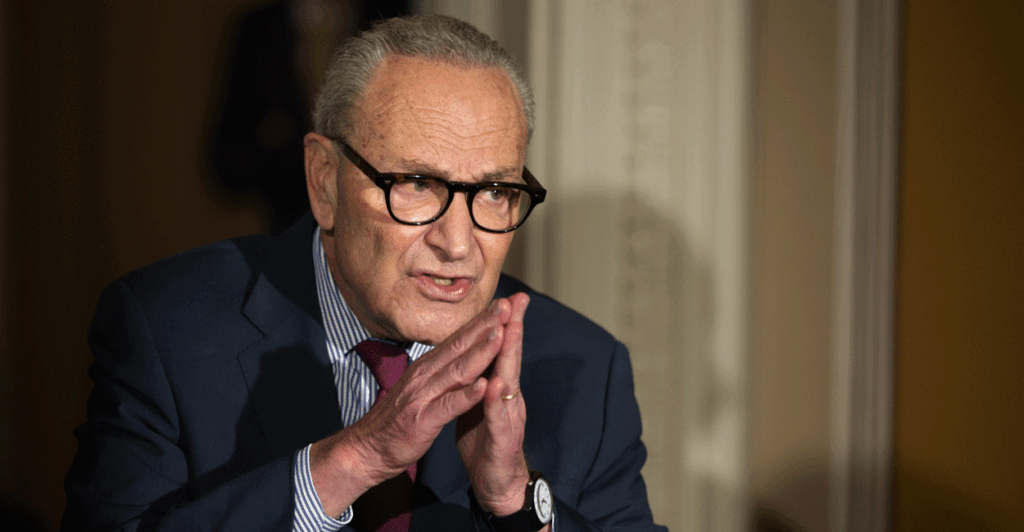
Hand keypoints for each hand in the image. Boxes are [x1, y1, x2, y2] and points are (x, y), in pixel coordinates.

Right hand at [310, 298, 509, 516]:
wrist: (367, 449)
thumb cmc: (397, 419)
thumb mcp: (419, 387)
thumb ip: (438, 369)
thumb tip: (458, 350)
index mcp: (427, 367)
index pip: (458, 338)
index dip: (481, 321)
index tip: (503, 304)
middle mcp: (425, 375)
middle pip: (460, 346)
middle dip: (486, 326)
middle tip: (507, 306)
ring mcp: (423, 396)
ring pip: (458, 371)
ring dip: (480, 352)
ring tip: (501, 335)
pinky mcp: (422, 420)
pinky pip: (448, 406)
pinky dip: (467, 396)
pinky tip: (484, 386)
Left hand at [457, 292, 531, 515]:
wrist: (496, 485)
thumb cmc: (486, 442)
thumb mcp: (480, 404)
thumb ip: (481, 379)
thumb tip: (475, 352)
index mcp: (500, 388)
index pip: (501, 350)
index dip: (503, 324)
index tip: (506, 296)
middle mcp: (508, 399)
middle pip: (512, 358)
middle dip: (513, 329)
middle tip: (515, 301)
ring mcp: (508, 419)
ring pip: (509, 383)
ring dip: (509, 357)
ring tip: (508, 331)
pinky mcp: (502, 442)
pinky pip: (499, 420)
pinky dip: (496, 402)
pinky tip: (496, 385)